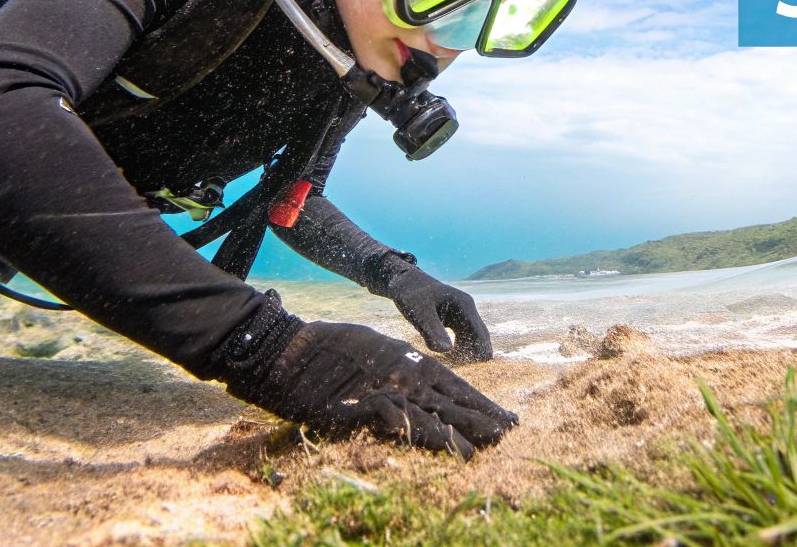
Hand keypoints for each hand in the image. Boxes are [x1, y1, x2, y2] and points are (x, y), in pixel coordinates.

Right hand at [225, 315, 516, 458]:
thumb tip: (415, 391)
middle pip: (451, 400)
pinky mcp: (360, 402)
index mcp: (409, 362)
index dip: (481, 403)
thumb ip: (397, 370)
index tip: (506, 418)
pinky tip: (433, 442)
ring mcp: (384, 387)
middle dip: (480, 419)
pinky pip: (392, 417)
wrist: (288, 348)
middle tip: (509, 434)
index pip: (455, 386)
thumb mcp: (372, 354)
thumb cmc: (326, 349)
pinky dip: (412, 429)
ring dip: (455, 432)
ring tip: (481, 449)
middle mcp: (404, 374)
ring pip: (428, 411)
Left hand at [381, 263, 494, 362]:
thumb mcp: (419, 313)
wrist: (403, 282)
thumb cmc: (410, 294)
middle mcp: (467, 310)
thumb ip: (432, 330)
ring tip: (452, 367)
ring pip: (472, 339)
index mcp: (464, 306)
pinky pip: (462, 338)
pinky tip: (448, 360)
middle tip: (459, 371)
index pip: (480, 333)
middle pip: (480, 338)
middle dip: (474, 354)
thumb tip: (446, 350)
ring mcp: (462, 315)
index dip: (480, 352)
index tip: (474, 369)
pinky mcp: (454, 320)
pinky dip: (458, 350)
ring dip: (467, 353)